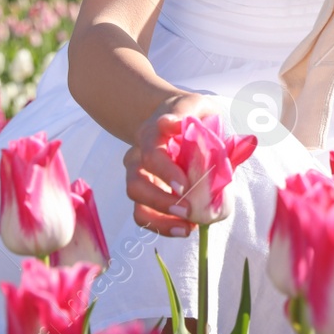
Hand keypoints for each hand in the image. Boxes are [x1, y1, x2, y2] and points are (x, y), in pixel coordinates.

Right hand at [124, 92, 219, 236]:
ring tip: (187, 226)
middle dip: (161, 200)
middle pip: (136, 181)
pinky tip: (183, 228)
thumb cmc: (189, 115)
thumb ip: (188, 112)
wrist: (170, 119)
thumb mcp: (197, 105)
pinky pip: (142, 213)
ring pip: (136, 200)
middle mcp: (139, 154)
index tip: (184, 185)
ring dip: (159, 217)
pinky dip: (160, 225)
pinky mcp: (143, 192)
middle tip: (187, 210)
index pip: (152, 153)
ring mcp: (138, 175)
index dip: (165, 170)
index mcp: (154, 132)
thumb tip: (172, 124)